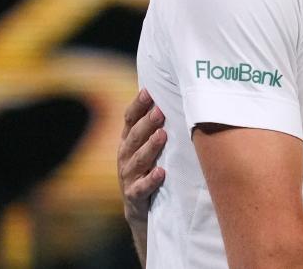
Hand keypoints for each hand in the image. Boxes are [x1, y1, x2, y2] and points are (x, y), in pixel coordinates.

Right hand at [118, 88, 166, 226]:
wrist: (141, 210)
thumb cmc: (151, 169)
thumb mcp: (151, 147)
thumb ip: (159, 126)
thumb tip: (177, 96)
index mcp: (128, 142)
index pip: (129, 120)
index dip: (137, 106)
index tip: (148, 92)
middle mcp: (125, 157)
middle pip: (134, 137)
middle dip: (147, 123)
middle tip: (160, 110)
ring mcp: (128, 177)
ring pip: (138, 160)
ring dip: (150, 147)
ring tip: (162, 135)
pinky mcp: (134, 196)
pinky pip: (141, 188)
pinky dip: (150, 180)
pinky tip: (161, 172)